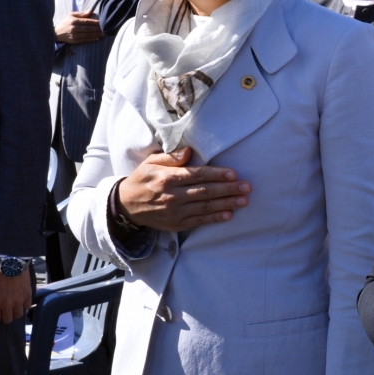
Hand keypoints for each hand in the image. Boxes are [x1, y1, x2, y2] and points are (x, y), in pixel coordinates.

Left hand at [0, 260, 31, 323]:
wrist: (10, 262)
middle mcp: (7, 305)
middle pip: (8, 320)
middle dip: (5, 315)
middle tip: (5, 308)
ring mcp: (19, 301)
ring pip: (18, 315)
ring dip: (15, 311)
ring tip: (14, 304)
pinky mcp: (27, 295)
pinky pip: (27, 307)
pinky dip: (24, 304)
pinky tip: (21, 299)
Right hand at [55, 11, 102, 43]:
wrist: (57, 32)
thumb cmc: (66, 22)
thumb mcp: (72, 15)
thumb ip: (81, 13)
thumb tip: (91, 11)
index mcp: (74, 21)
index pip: (87, 21)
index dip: (95, 22)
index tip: (102, 22)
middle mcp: (75, 28)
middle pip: (89, 29)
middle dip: (98, 29)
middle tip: (106, 29)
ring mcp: (75, 35)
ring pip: (88, 35)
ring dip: (97, 34)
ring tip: (104, 34)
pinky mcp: (75, 41)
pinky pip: (85, 40)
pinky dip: (91, 39)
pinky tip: (97, 38)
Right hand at [116, 147, 250, 232]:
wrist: (126, 206)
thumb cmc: (142, 179)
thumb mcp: (151, 162)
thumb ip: (171, 157)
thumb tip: (189, 150)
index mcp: (168, 178)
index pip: (198, 175)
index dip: (217, 174)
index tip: (234, 174)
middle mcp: (173, 196)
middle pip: (206, 191)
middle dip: (229, 189)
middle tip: (247, 187)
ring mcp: (176, 212)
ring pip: (206, 207)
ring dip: (227, 204)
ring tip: (244, 200)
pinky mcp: (177, 224)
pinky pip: (199, 221)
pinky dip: (214, 218)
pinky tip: (229, 215)